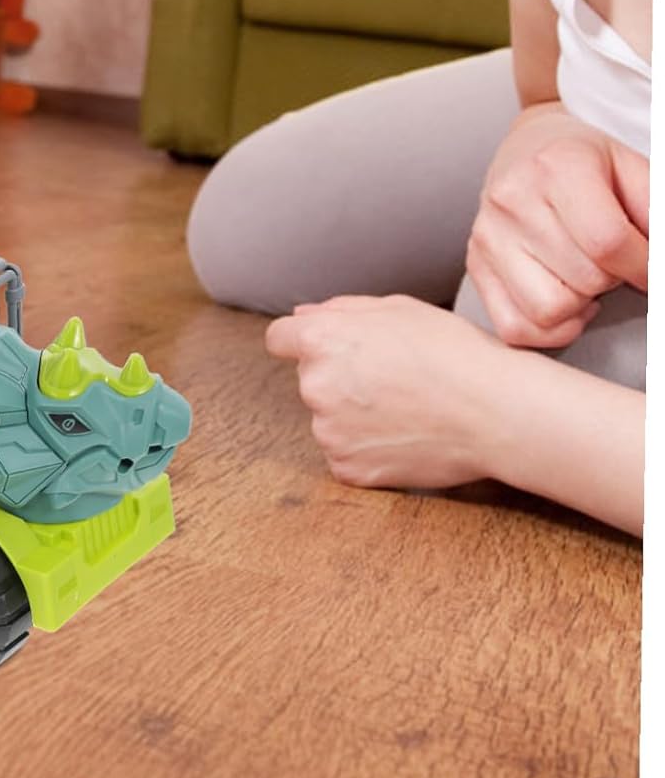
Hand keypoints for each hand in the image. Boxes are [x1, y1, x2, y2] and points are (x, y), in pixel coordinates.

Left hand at [265, 295, 508, 489]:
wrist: (497, 412)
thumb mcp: (398, 309)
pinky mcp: (348, 468)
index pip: (280, 339)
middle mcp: (315, 385)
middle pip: (310, 378)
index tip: (332, 349)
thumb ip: (340, 310)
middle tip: (392, 379)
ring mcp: (329, 431)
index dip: (305, 341)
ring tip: (405, 409)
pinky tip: (404, 437)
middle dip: (339, 376)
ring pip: (328, 417)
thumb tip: (302, 317)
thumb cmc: (454, 352)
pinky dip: (367, 449)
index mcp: (321, 339)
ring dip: (352, 414)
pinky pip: (345, 454)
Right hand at [468, 109, 648, 347]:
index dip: (645, 267)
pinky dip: (549, 328)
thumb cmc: (584, 163)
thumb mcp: (632, 168)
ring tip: (583, 275)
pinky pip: (516, 327)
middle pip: (584, 278)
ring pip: (550, 309)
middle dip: (613, 278)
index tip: (650, 268)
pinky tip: (563, 298)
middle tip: (611, 258)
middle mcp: (513, 200)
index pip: (608, 242)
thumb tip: (660, 268)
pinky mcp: (476, 265)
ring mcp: (489, 236)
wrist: (526, 149)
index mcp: (557, 166)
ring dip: (580, 303)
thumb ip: (656, 214)